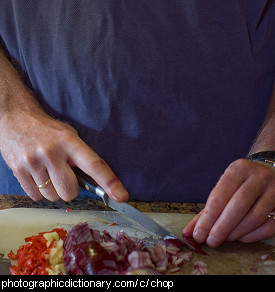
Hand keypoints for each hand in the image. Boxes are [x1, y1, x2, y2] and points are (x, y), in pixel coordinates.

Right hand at [0, 107, 128, 201]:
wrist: (15, 118)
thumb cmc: (48, 130)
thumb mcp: (69, 136)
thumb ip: (81, 157)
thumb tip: (96, 184)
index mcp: (70, 142)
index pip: (94, 165)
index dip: (110, 182)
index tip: (122, 196)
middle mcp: (51, 152)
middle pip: (70, 192)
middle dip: (71, 189)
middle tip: (64, 174)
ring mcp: (33, 162)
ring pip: (53, 197)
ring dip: (54, 190)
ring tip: (48, 172)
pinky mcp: (18, 171)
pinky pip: (36, 197)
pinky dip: (40, 191)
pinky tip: (37, 174)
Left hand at [182, 159, 274, 246]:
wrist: (270, 171)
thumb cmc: (240, 183)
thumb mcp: (222, 188)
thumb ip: (205, 211)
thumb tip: (188, 232)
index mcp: (237, 169)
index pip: (219, 196)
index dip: (207, 218)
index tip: (198, 235)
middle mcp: (257, 177)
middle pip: (237, 206)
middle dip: (221, 228)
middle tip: (211, 241)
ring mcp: (274, 190)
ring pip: (255, 217)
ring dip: (237, 233)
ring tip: (225, 239)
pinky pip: (269, 225)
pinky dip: (253, 235)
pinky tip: (241, 238)